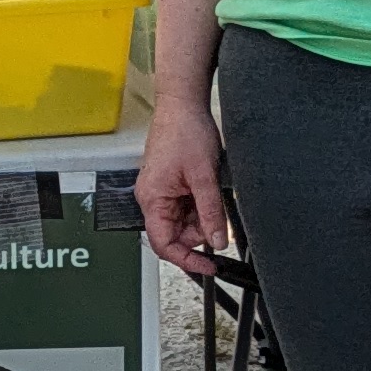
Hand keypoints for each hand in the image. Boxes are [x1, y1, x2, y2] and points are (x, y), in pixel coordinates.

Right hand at [136, 93, 234, 284]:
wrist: (182, 104)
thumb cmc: (185, 131)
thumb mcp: (204, 176)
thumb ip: (210, 212)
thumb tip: (217, 241)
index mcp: (152, 198)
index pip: (164, 243)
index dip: (187, 259)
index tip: (209, 265)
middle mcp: (151, 197)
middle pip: (175, 233)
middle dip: (199, 231)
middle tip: (218, 216)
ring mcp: (160, 191)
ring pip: (182, 220)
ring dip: (201, 216)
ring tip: (212, 192)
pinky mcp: (169, 184)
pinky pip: (184, 206)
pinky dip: (200, 204)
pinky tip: (207, 188)